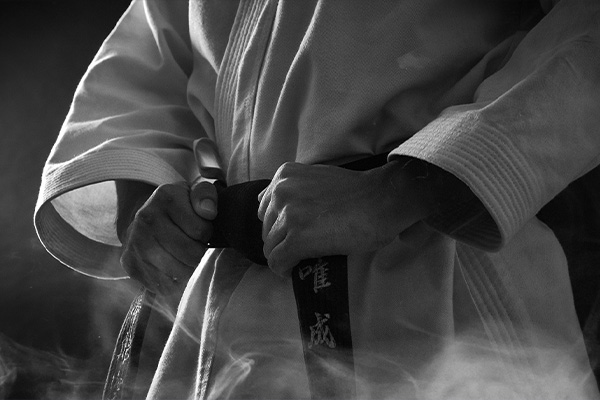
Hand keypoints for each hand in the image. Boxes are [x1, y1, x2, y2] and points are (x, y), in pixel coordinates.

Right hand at [119, 180, 217, 296]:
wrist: (146, 219)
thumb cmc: (179, 207)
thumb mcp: (195, 192)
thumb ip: (206, 195)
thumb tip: (209, 212)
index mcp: (165, 198)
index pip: (200, 230)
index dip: (207, 233)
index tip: (200, 230)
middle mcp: (146, 219)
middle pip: (190, 254)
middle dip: (199, 254)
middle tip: (195, 246)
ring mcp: (135, 243)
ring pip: (179, 272)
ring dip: (189, 269)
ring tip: (185, 257)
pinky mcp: (131, 265)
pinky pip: (163, 285)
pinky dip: (174, 282)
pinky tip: (174, 268)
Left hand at [257, 160, 436, 275]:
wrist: (381, 200)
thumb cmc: (357, 192)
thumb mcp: (316, 177)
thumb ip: (292, 188)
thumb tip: (267, 203)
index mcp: (284, 176)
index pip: (265, 208)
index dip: (280, 226)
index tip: (295, 234)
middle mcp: (281, 192)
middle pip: (266, 229)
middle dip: (282, 241)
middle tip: (304, 248)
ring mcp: (288, 216)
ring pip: (270, 248)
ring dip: (285, 257)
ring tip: (303, 260)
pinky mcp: (297, 239)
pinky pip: (277, 262)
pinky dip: (284, 270)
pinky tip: (296, 270)